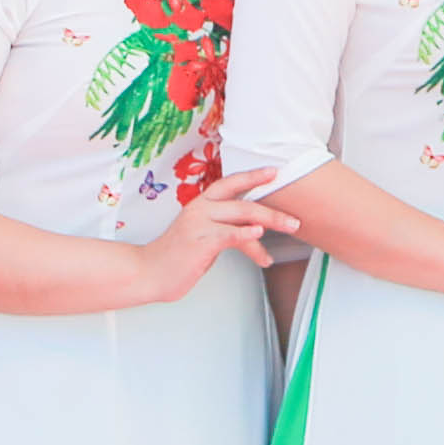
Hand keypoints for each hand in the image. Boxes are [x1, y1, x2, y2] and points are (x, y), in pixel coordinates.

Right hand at [129, 183, 294, 304]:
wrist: (148, 272)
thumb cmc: (177, 257)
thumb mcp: (205, 238)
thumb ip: (227, 230)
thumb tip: (255, 233)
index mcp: (201, 204)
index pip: (230, 184)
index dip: (252, 177)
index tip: (274, 171)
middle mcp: (200, 209)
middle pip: (243, 202)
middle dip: (273, 209)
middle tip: (294, 219)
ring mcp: (199, 224)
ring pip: (241, 214)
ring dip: (270, 221)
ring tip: (290, 227)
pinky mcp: (199, 242)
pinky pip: (228, 235)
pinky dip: (246, 234)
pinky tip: (259, 234)